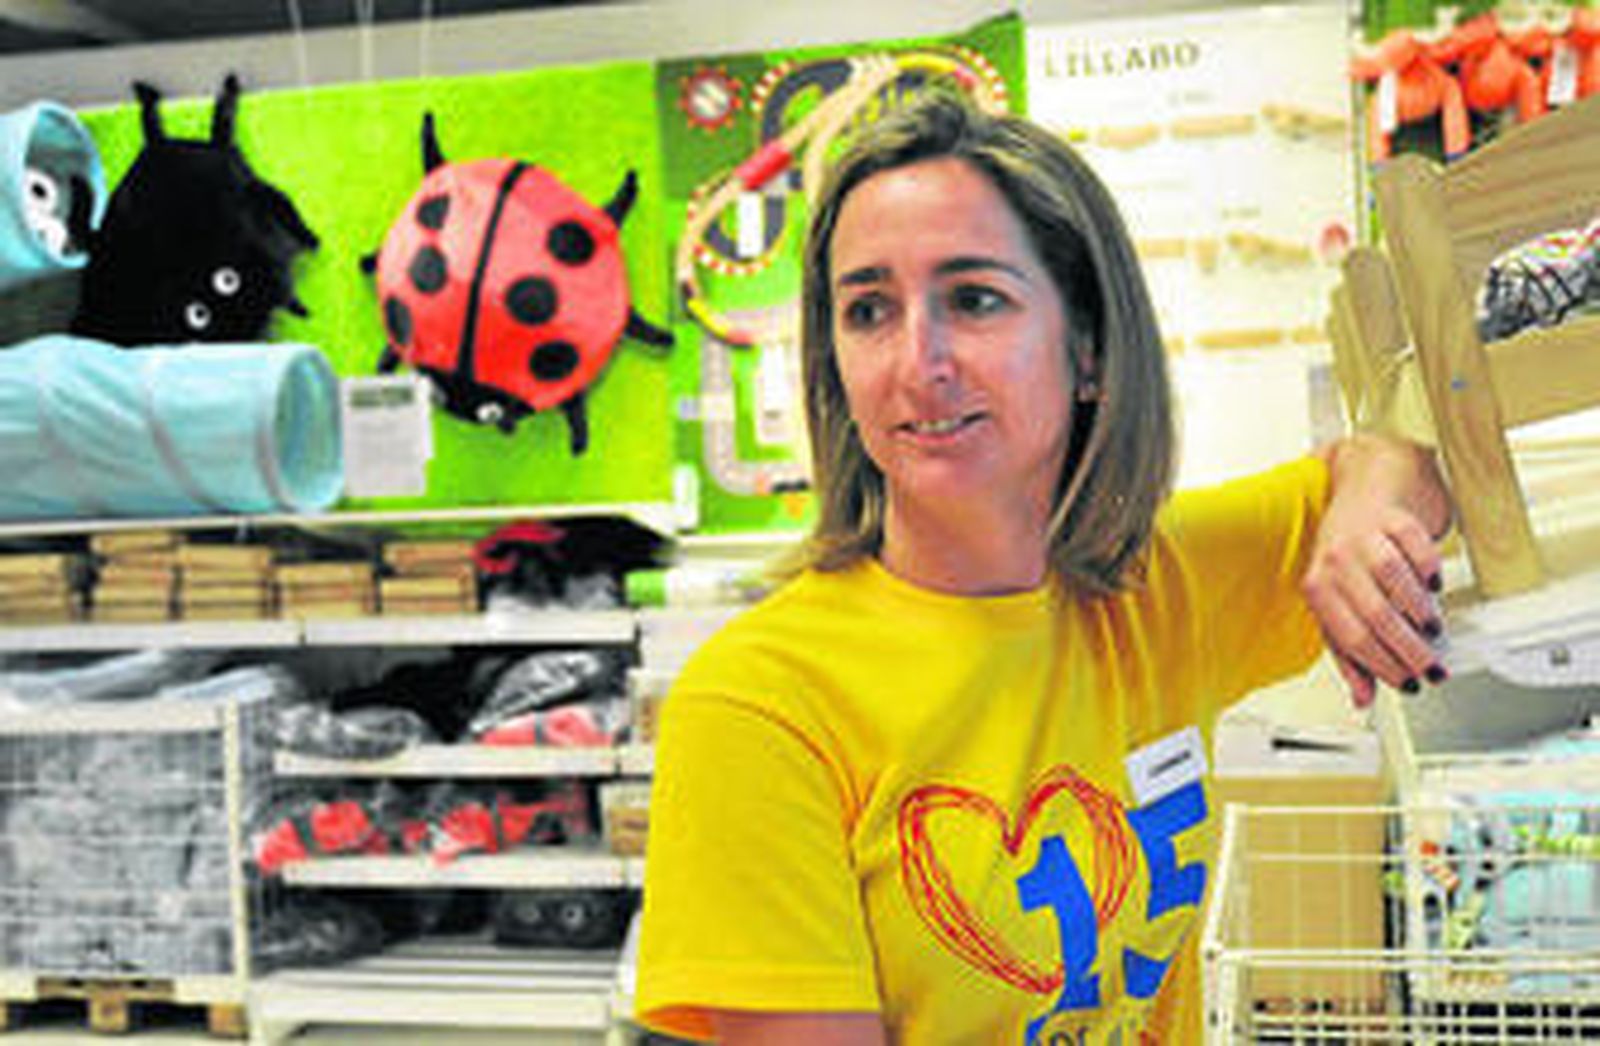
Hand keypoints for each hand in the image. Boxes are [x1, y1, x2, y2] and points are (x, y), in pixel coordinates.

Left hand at [1301, 435, 1451, 707]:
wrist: (1362, 486)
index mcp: (1317, 587)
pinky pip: (1415, 546)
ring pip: (1394, 581)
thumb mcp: (1338, 600)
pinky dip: (1429, 569)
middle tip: (1432, 667)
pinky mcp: (1391, 515)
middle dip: (1409, 649)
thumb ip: (1348, 651)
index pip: (1349, 638)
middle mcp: (1335, 560)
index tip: (1408, 683)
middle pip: (1375, 615)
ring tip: (1432, 629)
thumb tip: (1363, 697)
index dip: (1382, 666)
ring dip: (1419, 611)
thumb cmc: (1349, 551)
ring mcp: (1362, 535)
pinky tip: (1434, 586)